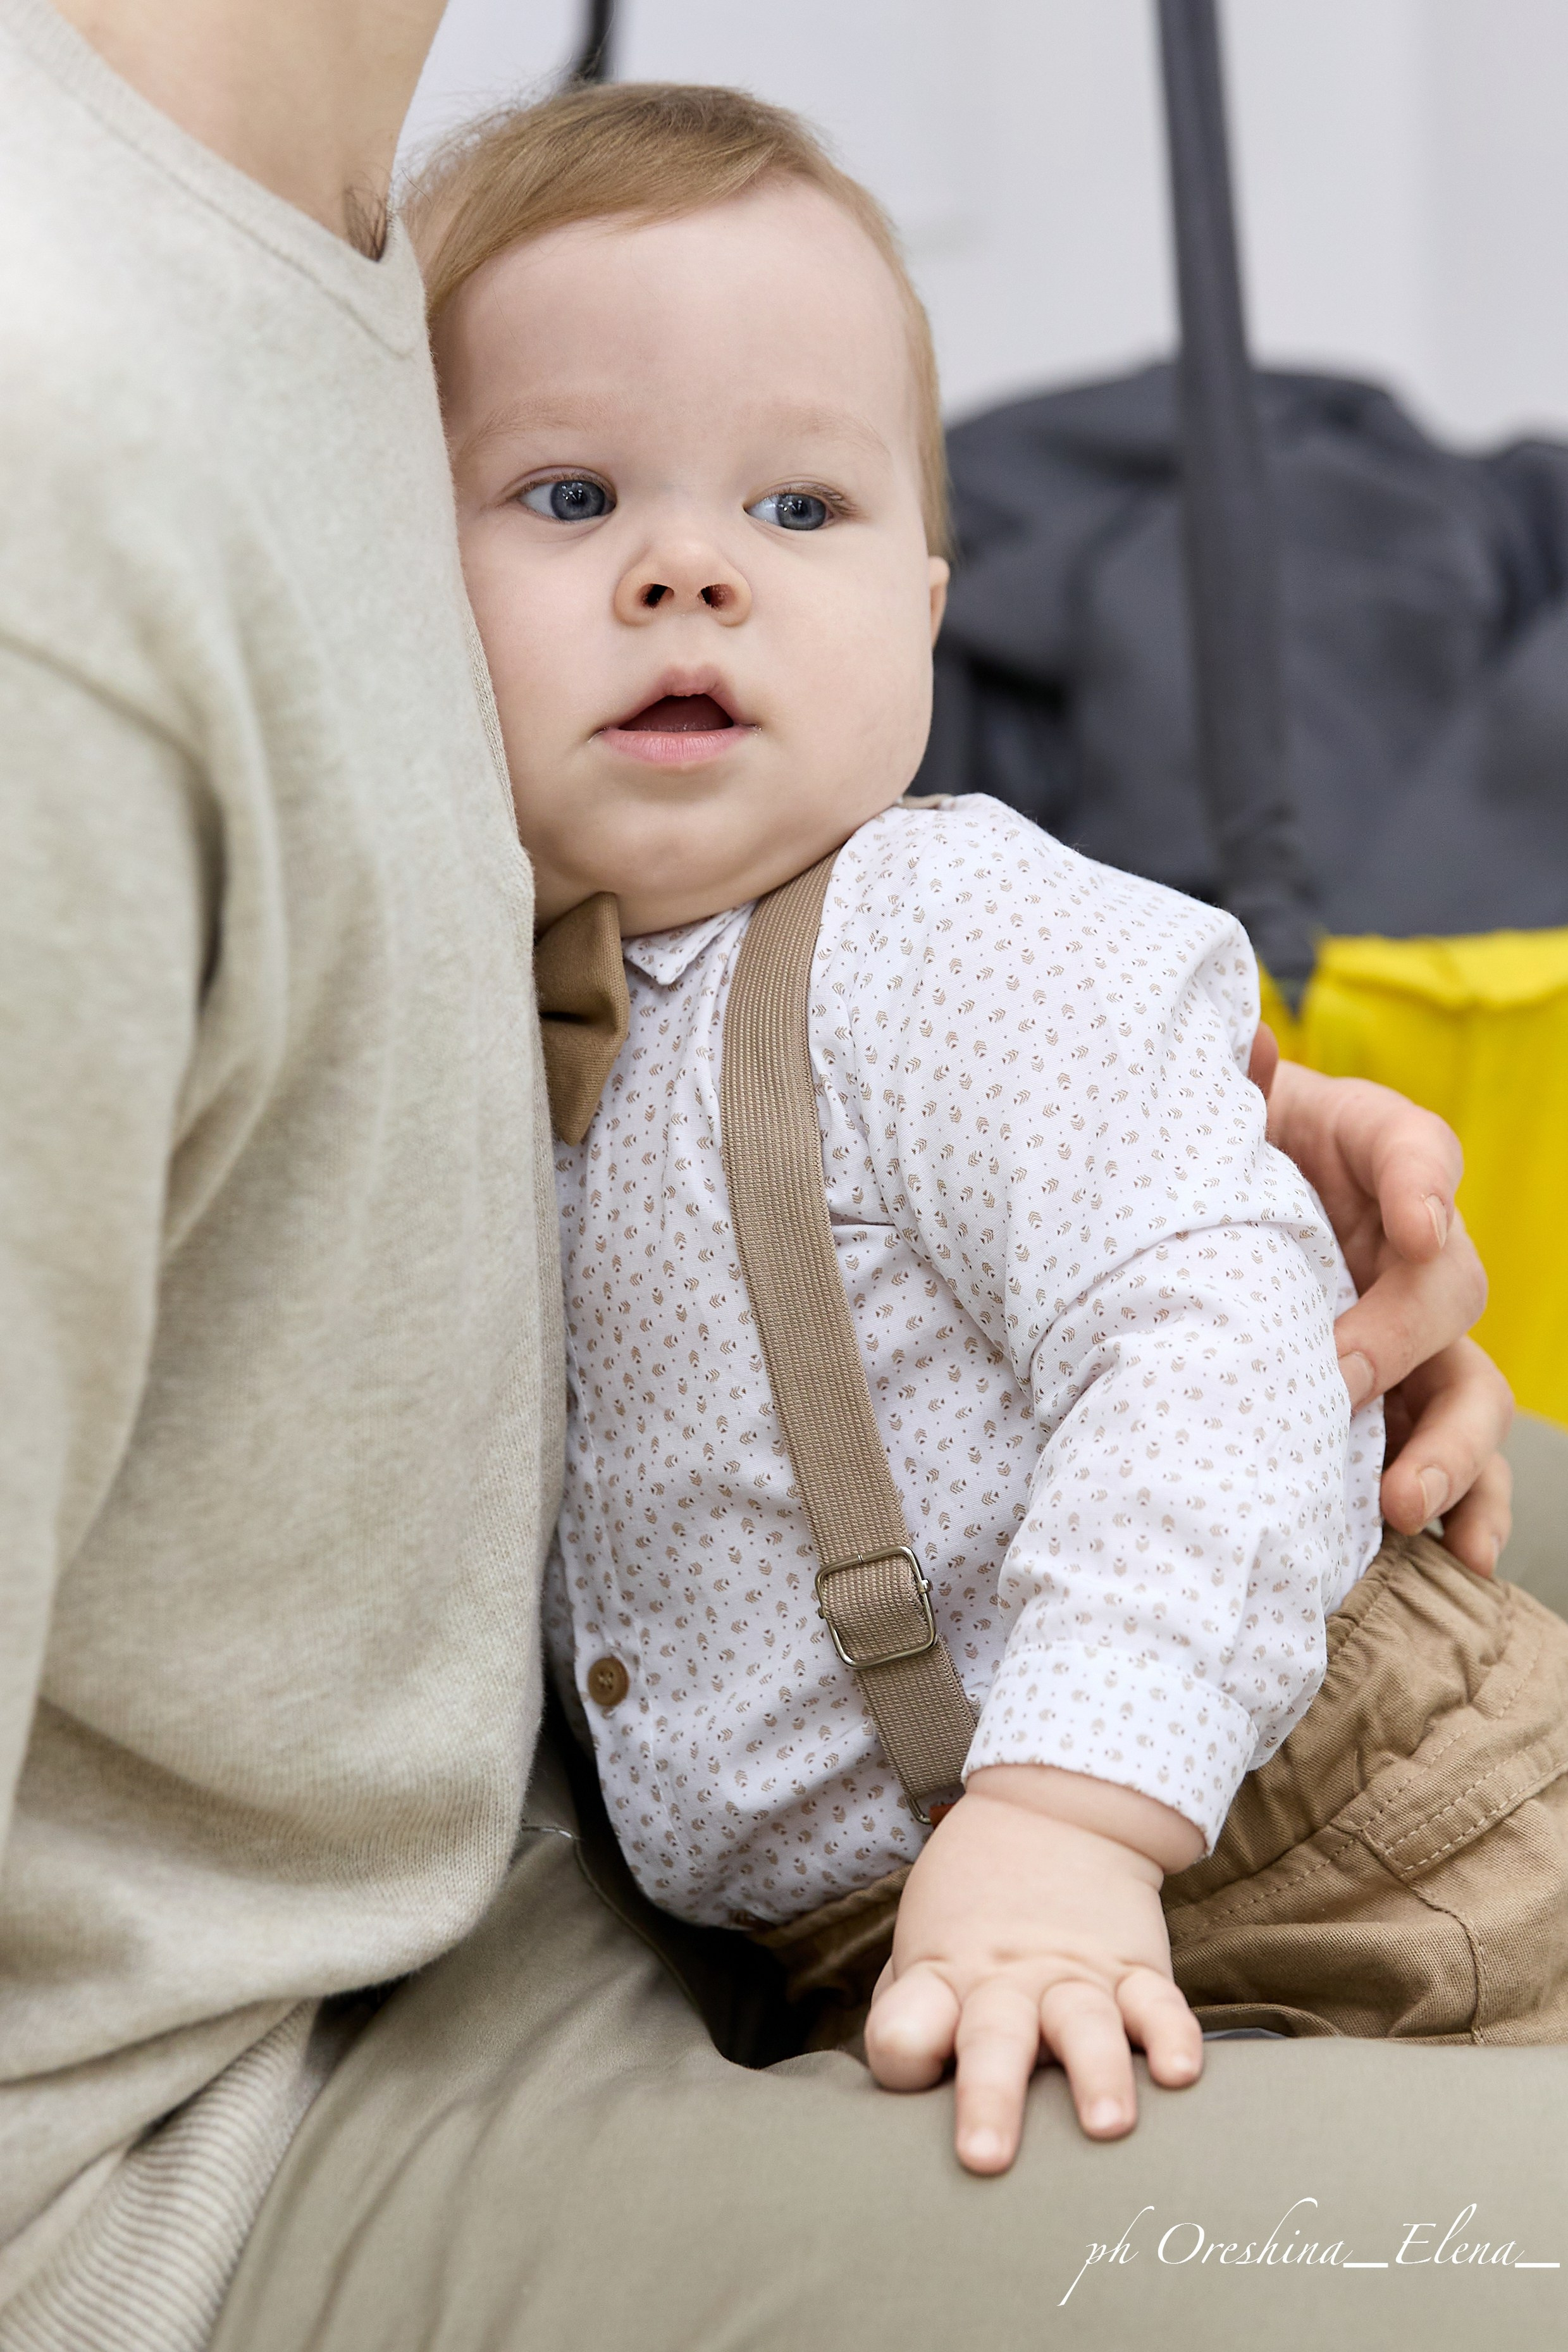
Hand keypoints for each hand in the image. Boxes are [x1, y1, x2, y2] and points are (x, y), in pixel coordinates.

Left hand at [864, 1767, 1203, 2173]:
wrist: (1052, 1811)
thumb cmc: (973, 1904)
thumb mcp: (922, 1946)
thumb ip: (911, 2016)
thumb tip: (908, 2095)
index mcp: (944, 1977)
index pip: (905, 2028)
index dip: (904, 2052)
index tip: (911, 2067)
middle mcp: (1007, 1981)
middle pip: (992, 2039)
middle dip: (990, 2098)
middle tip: (986, 2157)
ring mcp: (1075, 1974)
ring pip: (1084, 2027)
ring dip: (1095, 2075)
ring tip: (1107, 2124)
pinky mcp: (1133, 1966)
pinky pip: (1157, 2004)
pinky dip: (1172, 2037)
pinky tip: (1179, 2072)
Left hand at [1255, 1048, 1512, 1576]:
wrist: (1193, 1219)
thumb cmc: (1209, 1156)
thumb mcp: (1211, 1114)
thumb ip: (1232, 1087)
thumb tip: (1247, 1051)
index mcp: (1368, 1153)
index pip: (1415, 1149)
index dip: (1422, 1182)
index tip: (1412, 1220)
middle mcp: (1408, 1244)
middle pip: (1448, 1282)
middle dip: (1403, 1337)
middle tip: (1339, 1380)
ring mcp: (1414, 1334)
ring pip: (1471, 1386)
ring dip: (1451, 1448)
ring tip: (1403, 1503)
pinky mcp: (1403, 1406)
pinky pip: (1456, 1458)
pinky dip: (1466, 1505)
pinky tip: (1455, 1554)